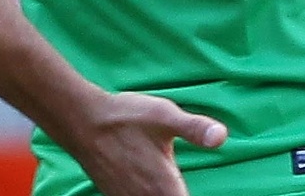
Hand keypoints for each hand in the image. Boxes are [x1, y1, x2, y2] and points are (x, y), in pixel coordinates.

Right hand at [62, 92, 226, 195]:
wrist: (82, 121)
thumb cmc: (126, 118)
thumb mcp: (165, 116)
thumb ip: (195, 129)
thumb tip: (222, 136)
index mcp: (166, 187)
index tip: (186, 187)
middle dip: (177, 195)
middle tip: (178, 186)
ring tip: (168, 187)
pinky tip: (149, 187)